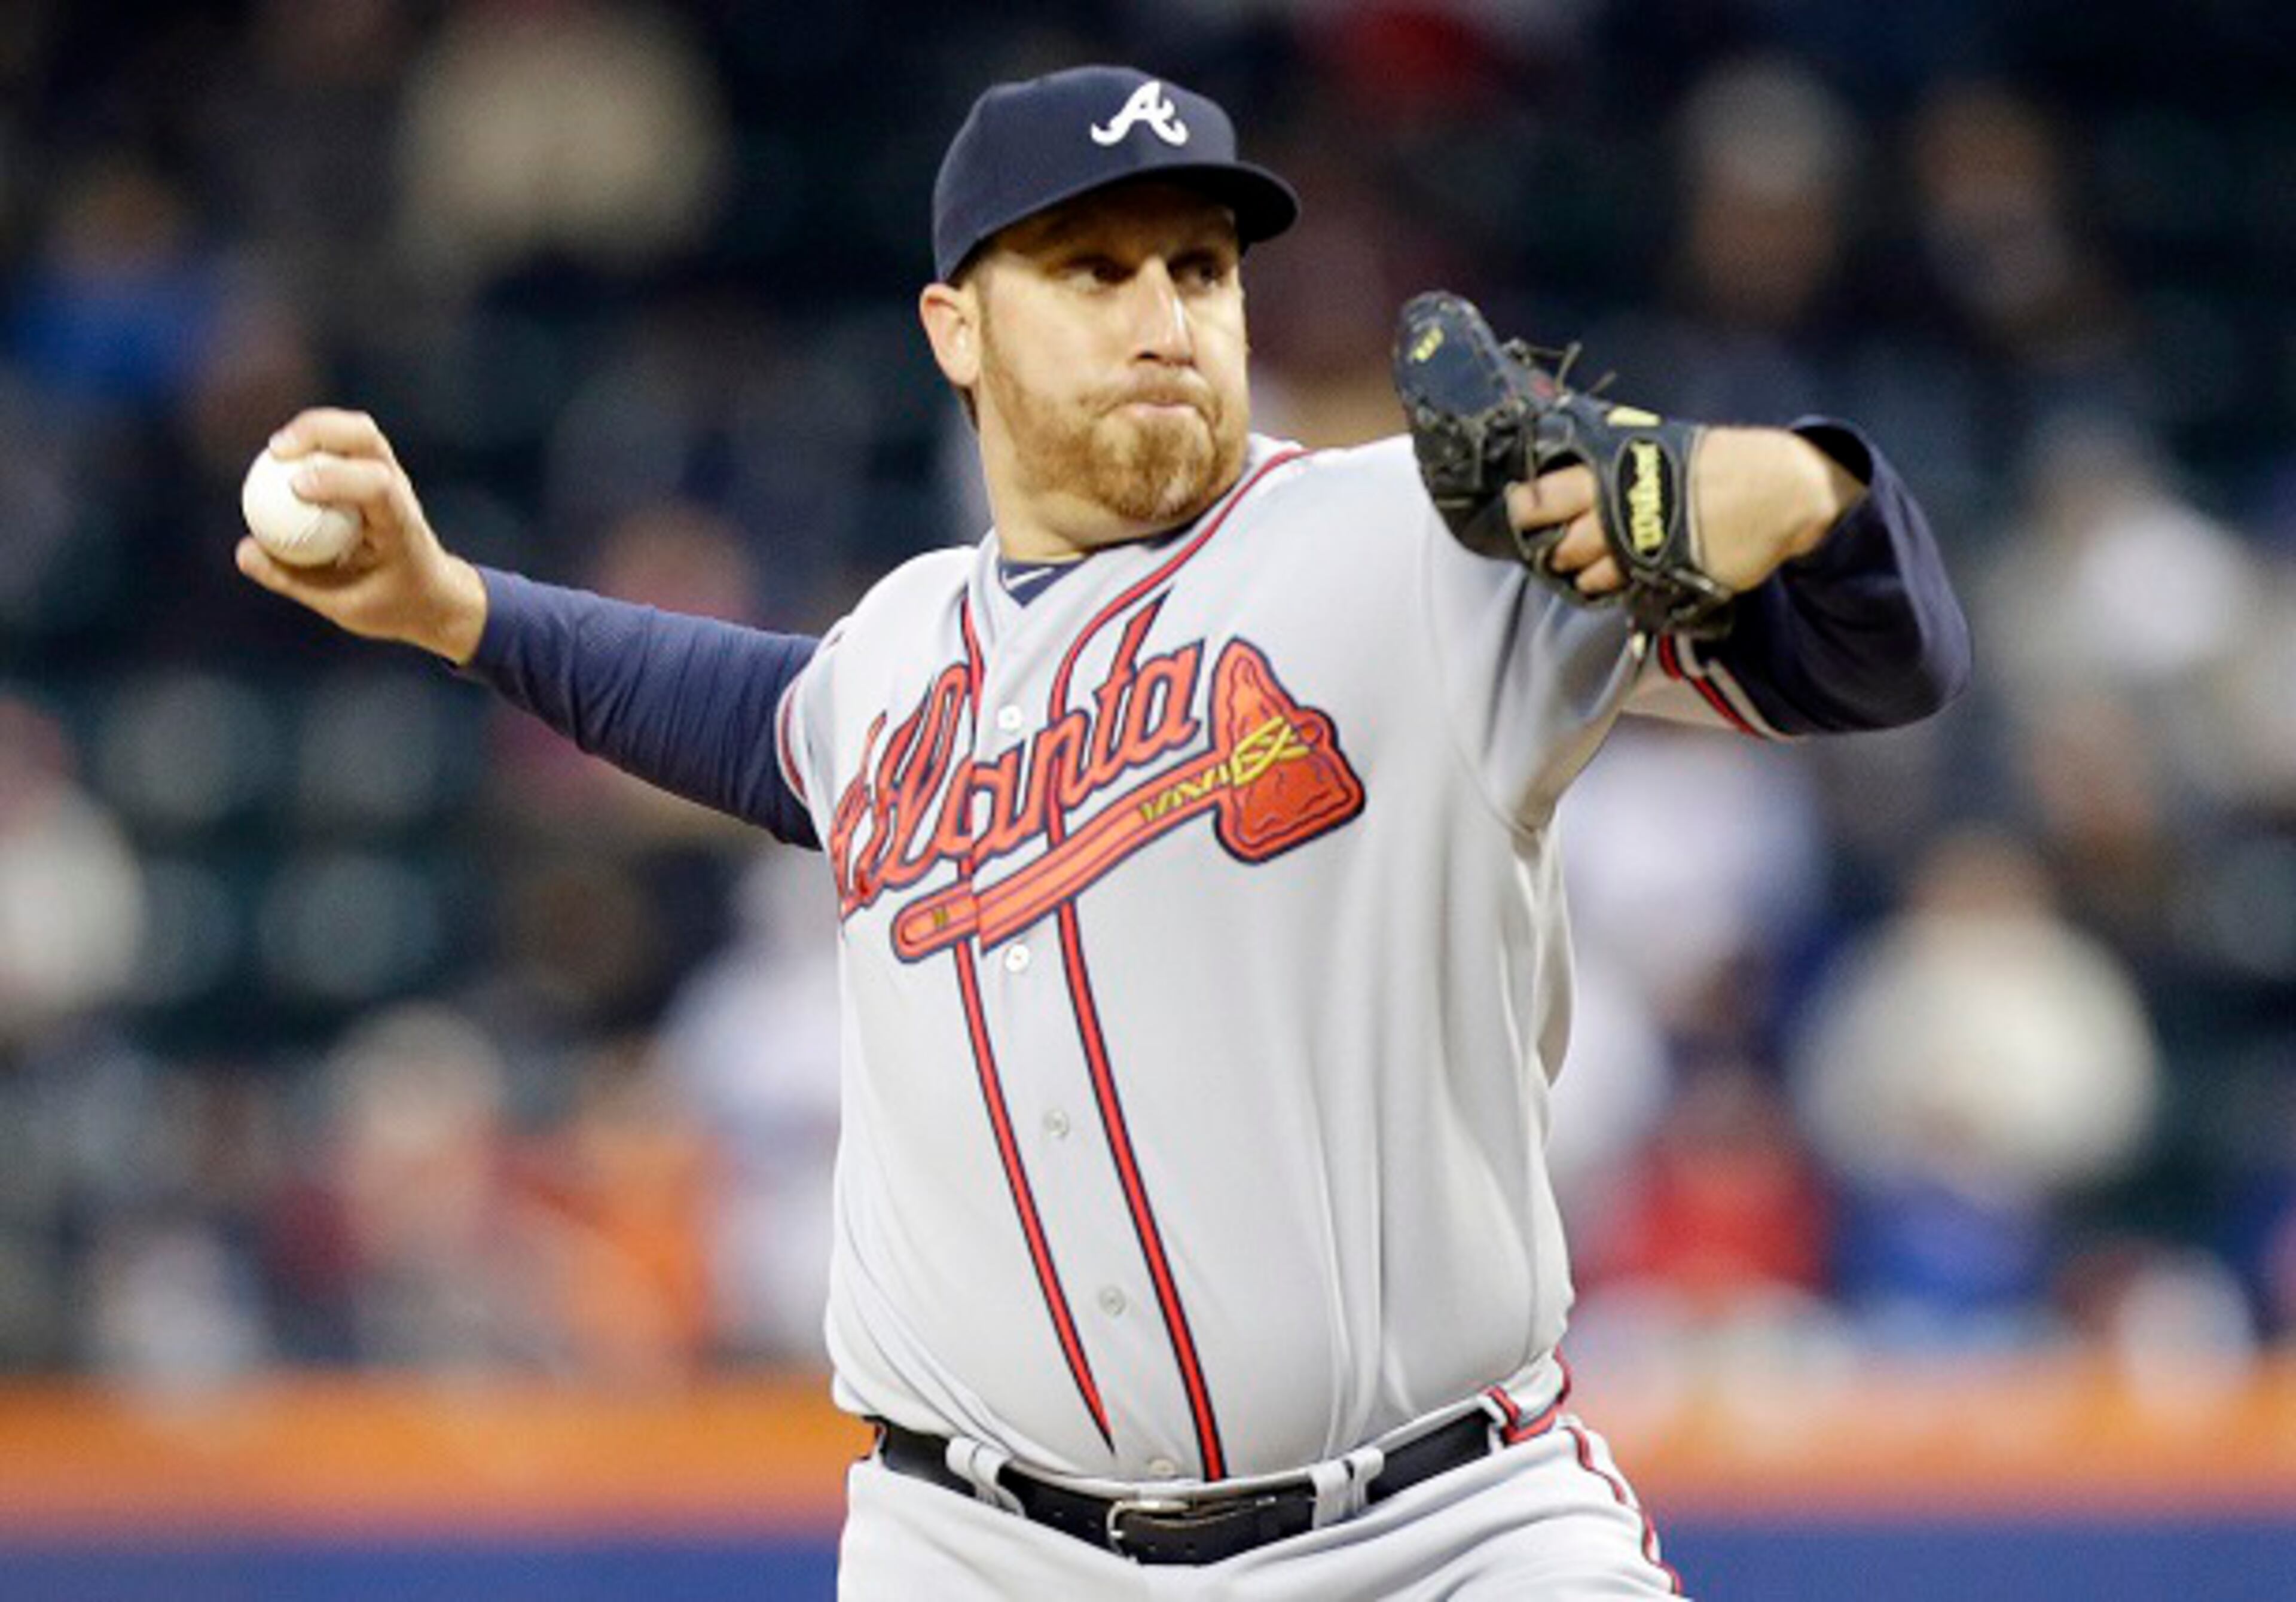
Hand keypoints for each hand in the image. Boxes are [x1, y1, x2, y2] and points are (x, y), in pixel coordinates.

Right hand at [235, 409, 488, 664]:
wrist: (434, 595)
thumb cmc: (391, 603)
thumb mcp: (343, 606)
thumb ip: (293, 580)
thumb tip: (244, 550)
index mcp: (401, 527)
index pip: (377, 486)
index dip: (336, 478)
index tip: (295, 487)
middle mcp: (399, 492)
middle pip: (366, 437)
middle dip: (319, 431)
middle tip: (276, 451)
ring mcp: (390, 477)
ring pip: (357, 431)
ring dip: (313, 429)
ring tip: (275, 450)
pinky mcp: (375, 473)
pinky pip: (343, 444)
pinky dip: (312, 441)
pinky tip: (282, 460)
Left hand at [1504, 426, 1864, 597]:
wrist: (1777, 490)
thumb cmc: (1723, 461)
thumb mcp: (1661, 444)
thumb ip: (1620, 462)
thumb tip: (1585, 469)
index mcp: (1610, 472)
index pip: (1544, 495)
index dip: (1525, 508)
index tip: (1517, 511)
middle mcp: (1613, 514)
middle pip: (1558, 543)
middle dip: (1551, 548)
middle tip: (1554, 545)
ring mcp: (1636, 552)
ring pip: (1586, 575)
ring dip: (1582, 573)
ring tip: (1591, 564)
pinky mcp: (1660, 580)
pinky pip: (1622, 592)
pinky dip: (1615, 588)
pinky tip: (1621, 578)